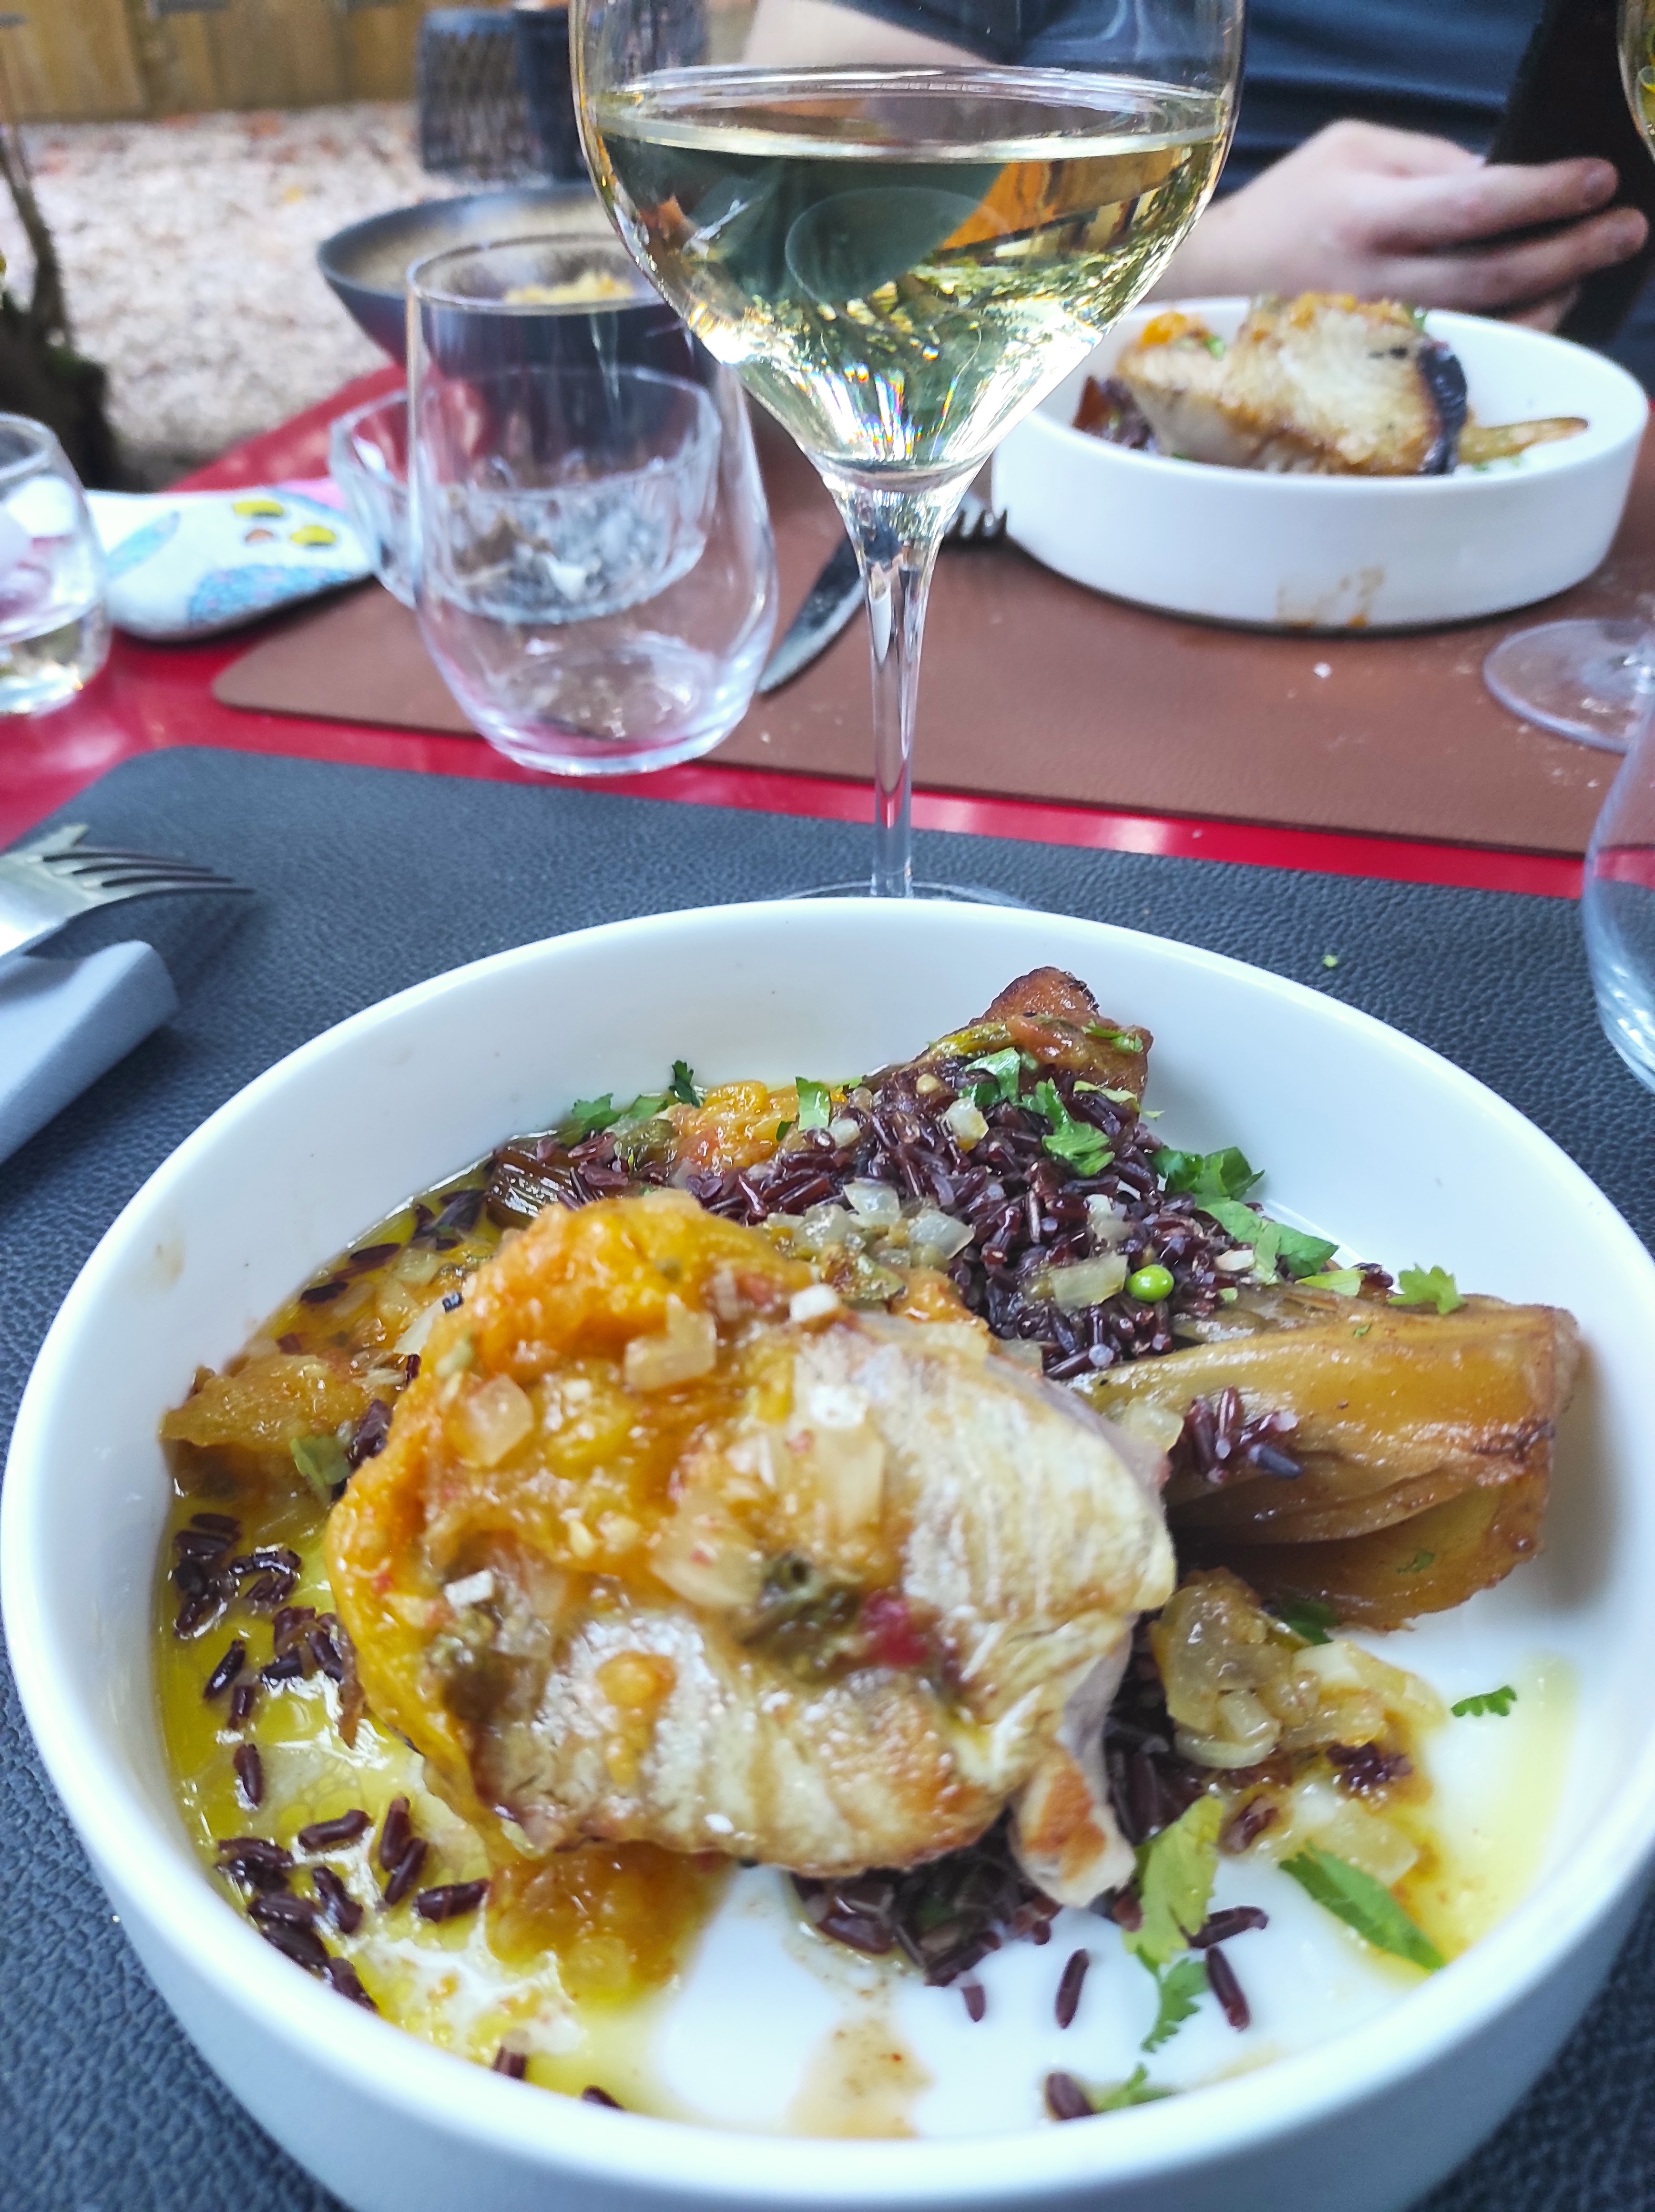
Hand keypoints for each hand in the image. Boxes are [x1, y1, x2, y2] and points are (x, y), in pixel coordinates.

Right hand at [1152, 119, 1649, 324]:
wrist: (1213, 287)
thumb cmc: (1284, 211)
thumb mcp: (1348, 150)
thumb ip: (1427, 159)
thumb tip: (1501, 180)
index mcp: (1367, 218)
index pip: (1473, 205)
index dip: (1544, 194)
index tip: (1598, 180)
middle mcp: (1376, 284)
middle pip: (1494, 275)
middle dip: (1572, 250)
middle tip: (1626, 228)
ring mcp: (1381, 336)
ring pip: (1488, 325)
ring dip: (1554, 295)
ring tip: (1589, 262)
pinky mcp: (1383, 366)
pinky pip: (1467, 354)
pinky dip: (1516, 329)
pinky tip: (1545, 302)